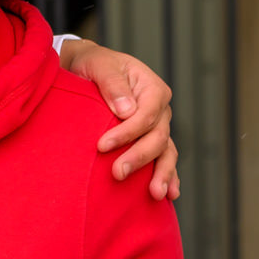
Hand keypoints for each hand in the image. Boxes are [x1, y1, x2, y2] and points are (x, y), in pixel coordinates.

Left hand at [58, 39, 179, 201]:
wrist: (88, 69)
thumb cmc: (93, 65)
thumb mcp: (99, 65)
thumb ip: (112, 83)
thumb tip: (127, 111)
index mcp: (151, 87)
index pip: (145, 115)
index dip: (127, 133)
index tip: (102, 146)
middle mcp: (160, 108)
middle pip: (157, 136)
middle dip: (138, 157)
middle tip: (117, 173)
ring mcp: (158, 125)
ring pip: (166, 151)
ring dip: (162, 173)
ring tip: (156, 194)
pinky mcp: (151, 139)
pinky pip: (164, 158)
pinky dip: (168, 175)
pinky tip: (170, 194)